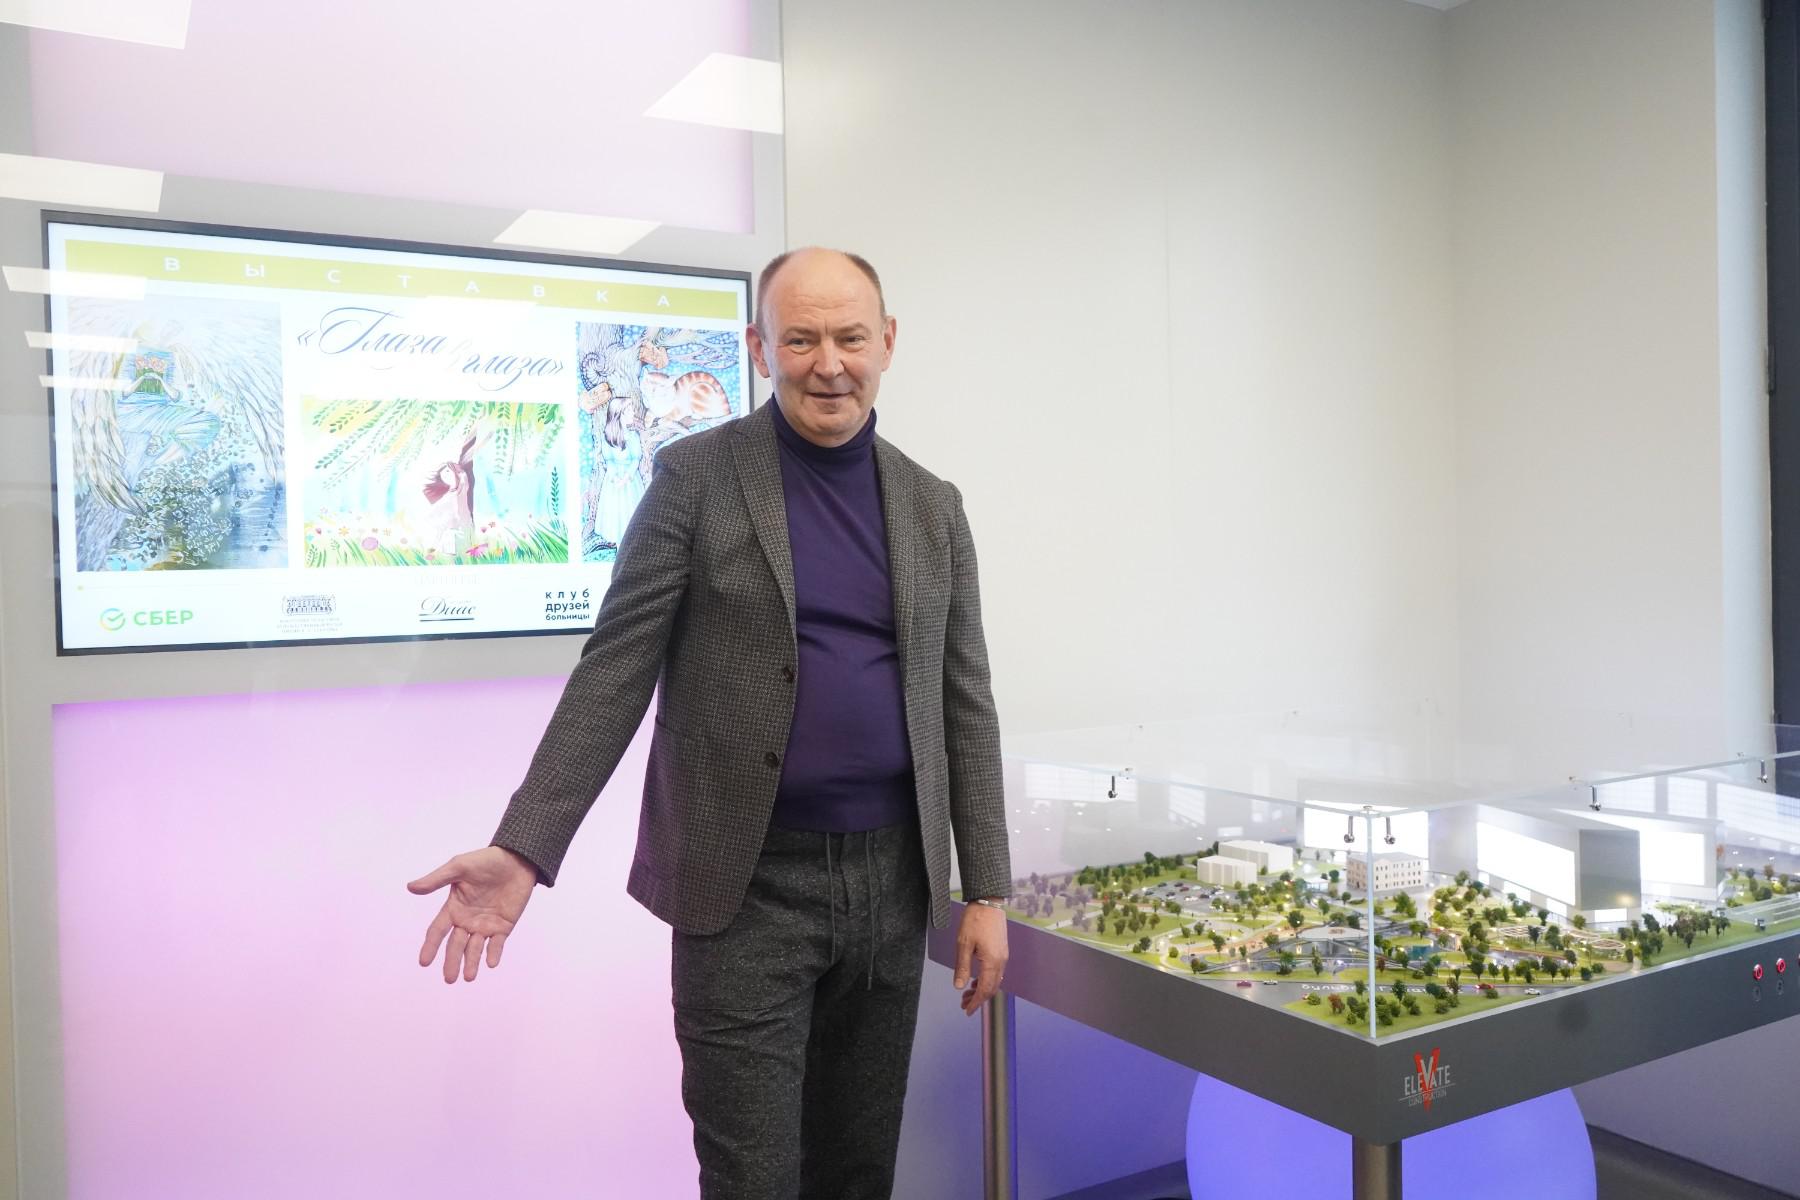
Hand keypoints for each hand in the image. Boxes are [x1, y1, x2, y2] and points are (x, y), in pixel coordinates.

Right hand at [407, 846, 537, 983]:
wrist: (516, 860)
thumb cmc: (485, 861)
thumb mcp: (459, 867)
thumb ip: (436, 879)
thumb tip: (410, 887)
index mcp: (453, 908)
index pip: (438, 931)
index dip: (431, 946)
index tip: (424, 962)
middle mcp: (467, 920)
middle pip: (456, 945)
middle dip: (452, 962)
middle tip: (449, 979)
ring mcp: (485, 925)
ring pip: (475, 949)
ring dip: (471, 963)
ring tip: (468, 977)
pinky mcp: (503, 926)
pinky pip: (497, 944)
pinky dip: (494, 953)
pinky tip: (491, 963)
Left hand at [953, 902, 1009, 1014]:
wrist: (988, 902)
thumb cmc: (975, 920)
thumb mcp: (963, 944)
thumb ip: (962, 967)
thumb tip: (959, 986)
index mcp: (992, 962)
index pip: (985, 990)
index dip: (976, 1003)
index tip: (967, 1010)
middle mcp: (1001, 962)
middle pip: (992, 988)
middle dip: (978, 998)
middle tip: (963, 1004)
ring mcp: (1003, 956)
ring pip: (994, 981)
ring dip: (982, 990)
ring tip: (967, 993)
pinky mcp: (1001, 951)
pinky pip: (996, 972)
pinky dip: (986, 980)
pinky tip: (976, 980)